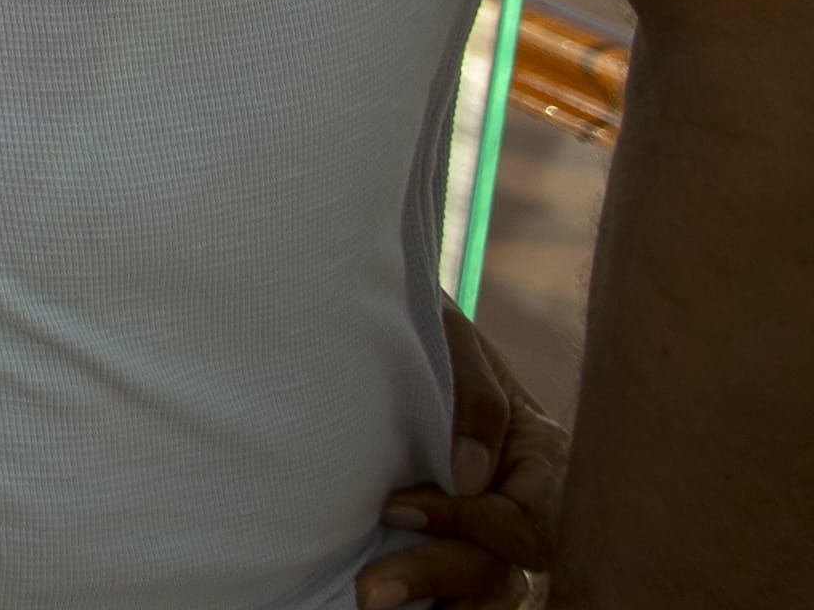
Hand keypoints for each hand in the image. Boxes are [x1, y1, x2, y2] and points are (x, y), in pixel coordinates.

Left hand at [359, 308, 569, 607]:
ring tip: (372, 603)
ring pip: (491, 593)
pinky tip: (394, 605)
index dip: (468, 522)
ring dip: (437, 602)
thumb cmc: (428, 333)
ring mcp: (492, 535)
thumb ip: (475, 399)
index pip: (526, 521)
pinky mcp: (452, 546)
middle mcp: (527, 506)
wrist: (388, 331)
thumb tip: (471, 476)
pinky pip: (463, 594)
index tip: (397, 506)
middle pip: (505, 568)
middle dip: (439, 576)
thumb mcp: (453, 341)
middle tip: (372, 590)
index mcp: (542, 459)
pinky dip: (435, 604)